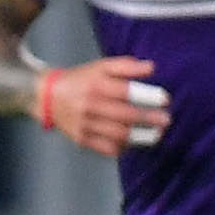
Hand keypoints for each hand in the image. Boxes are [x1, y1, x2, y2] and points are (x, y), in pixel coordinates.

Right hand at [43, 56, 169, 156]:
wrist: (48, 96)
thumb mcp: (101, 67)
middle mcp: (90, 105)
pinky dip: (123, 147)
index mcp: (96, 84)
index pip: (125, 91)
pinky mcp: (81, 139)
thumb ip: (126, 66)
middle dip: (148, 119)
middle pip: (124, 115)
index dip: (147, 95)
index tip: (166, 99)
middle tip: (167, 120)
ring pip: (117, 134)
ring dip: (141, 136)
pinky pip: (106, 147)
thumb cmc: (82, 80)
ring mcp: (85, 124)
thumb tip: (152, 68)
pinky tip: (134, 143)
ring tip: (157, 135)